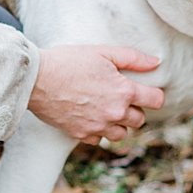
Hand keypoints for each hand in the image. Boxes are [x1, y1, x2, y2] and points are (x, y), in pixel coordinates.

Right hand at [27, 45, 164, 142]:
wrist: (36, 79)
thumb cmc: (68, 62)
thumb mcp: (103, 53)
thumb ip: (133, 58)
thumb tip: (156, 63)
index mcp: (124, 91)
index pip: (156, 100)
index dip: (153, 94)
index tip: (145, 91)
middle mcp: (115, 113)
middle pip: (139, 120)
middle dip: (134, 109)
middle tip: (120, 97)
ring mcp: (98, 126)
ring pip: (121, 135)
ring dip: (118, 124)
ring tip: (106, 110)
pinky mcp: (81, 134)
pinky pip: (98, 140)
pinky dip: (97, 131)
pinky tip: (89, 117)